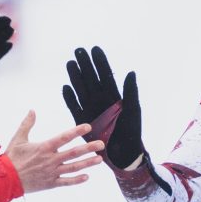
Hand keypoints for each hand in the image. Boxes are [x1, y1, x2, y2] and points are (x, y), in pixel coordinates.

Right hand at [3, 110, 104, 193]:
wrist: (5, 179)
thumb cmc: (11, 158)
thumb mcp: (18, 138)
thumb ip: (27, 124)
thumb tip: (32, 110)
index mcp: (44, 147)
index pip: (64, 137)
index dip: (77, 131)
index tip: (88, 127)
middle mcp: (51, 160)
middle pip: (74, 153)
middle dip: (89, 148)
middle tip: (101, 145)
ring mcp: (52, 172)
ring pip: (74, 167)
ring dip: (88, 163)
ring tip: (99, 159)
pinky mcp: (50, 183)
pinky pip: (66, 182)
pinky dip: (77, 180)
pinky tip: (87, 177)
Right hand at [62, 46, 141, 167]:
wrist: (124, 153)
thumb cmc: (132, 132)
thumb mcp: (134, 110)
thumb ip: (131, 92)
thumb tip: (131, 72)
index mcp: (114, 96)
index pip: (105, 75)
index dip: (100, 62)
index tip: (94, 48)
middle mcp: (100, 100)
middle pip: (91, 79)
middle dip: (85, 64)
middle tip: (78, 50)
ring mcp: (91, 109)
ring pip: (81, 90)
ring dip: (76, 77)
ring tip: (70, 63)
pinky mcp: (83, 120)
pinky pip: (74, 107)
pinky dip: (70, 98)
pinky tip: (65, 87)